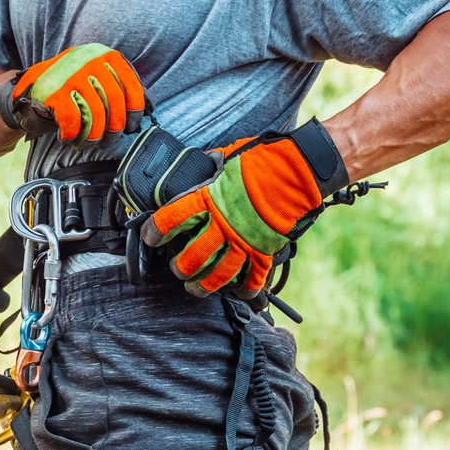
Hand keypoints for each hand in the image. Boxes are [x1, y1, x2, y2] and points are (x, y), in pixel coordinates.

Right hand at [0, 44, 147, 149]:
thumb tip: (150, 107)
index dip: (135, 111)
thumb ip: (122, 87)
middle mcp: (89, 59)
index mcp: (105, 55)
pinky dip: (72, 135)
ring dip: (93, 136)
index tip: (132, 127)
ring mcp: (71, 73)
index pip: (131, 86)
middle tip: (108, 142)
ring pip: (95, 113)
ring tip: (88, 144)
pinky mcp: (54, 91)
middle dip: (114, 129)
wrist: (29, 89)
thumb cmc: (72, 89)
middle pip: (115, 101)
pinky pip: (72, 120)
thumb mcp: (99, 79)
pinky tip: (68, 139)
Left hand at [139, 118, 348, 297]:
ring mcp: (244, 240)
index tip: (150, 237)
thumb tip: (207, 163)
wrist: (299, 171)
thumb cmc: (264, 160)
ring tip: (195, 289)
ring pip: (218, 273)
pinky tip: (239, 293)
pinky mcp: (265, 250)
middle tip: (176, 269)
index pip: (171, 219)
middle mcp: (223, 224)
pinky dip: (246, 288)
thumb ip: (214, 165)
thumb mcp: (230, 157)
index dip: (155, 231)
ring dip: (204, 285)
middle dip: (180, 267)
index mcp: (208, 199)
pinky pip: (253, 277)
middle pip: (192, 256)